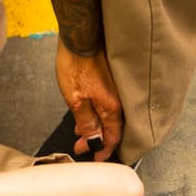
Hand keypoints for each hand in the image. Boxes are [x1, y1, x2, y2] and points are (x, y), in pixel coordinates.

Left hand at [55, 41, 122, 161]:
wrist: (80, 36)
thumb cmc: (76, 64)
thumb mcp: (75, 99)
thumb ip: (87, 122)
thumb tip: (95, 142)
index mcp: (112, 107)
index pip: (113, 136)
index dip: (103, 150)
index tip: (95, 158)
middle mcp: (119, 99)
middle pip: (113, 128)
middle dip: (98, 140)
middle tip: (81, 146)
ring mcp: (116, 89)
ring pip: (110, 116)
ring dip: (96, 126)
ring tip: (79, 131)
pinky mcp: (111, 80)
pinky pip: (108, 104)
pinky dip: (97, 113)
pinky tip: (85, 112)